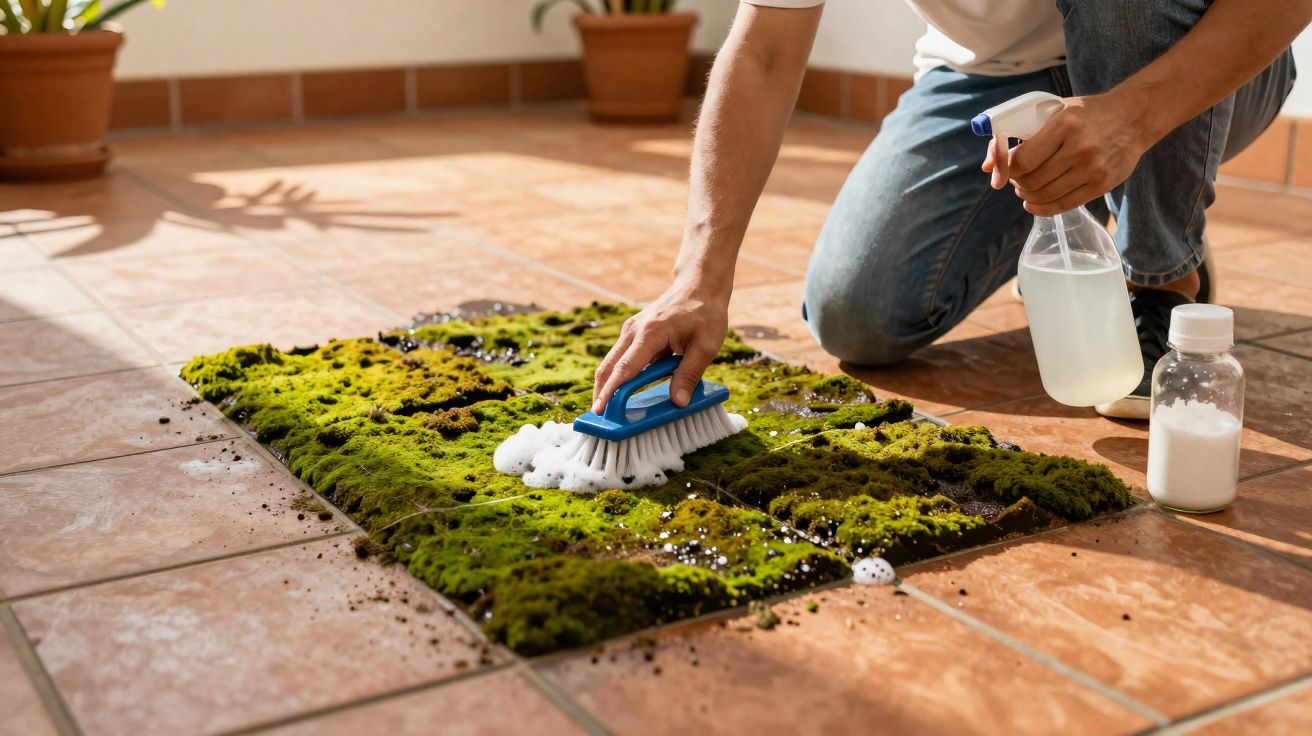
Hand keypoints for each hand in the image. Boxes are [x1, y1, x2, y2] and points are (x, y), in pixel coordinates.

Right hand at [591, 280, 728, 413]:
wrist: (699, 285)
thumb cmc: (705, 313)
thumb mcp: (706, 346)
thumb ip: (689, 374)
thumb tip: (678, 402)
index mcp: (650, 333)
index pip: (625, 367)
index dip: (611, 391)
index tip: (600, 409)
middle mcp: (633, 331)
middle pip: (608, 366)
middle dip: (600, 392)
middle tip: (598, 418)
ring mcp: (631, 331)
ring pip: (611, 363)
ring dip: (607, 385)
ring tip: (607, 411)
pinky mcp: (633, 334)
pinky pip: (621, 358)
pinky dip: (617, 376)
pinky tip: (621, 393)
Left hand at [982, 93, 1151, 215]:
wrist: (1134, 116)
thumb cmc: (1087, 113)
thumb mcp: (1053, 112)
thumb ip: (1018, 135)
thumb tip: (986, 168)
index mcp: (1064, 125)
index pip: (1022, 160)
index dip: (1006, 168)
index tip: (1005, 168)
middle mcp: (1079, 148)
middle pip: (1031, 180)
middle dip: (1016, 182)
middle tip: (1016, 178)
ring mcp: (1093, 169)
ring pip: (1045, 195)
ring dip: (1027, 195)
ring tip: (1025, 188)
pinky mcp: (1102, 184)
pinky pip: (1064, 205)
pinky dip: (1042, 208)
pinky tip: (1034, 203)